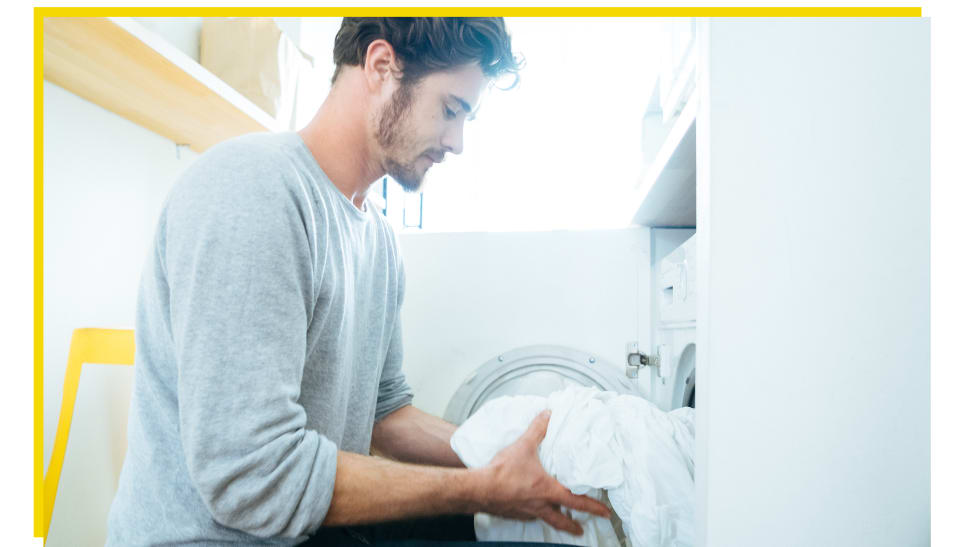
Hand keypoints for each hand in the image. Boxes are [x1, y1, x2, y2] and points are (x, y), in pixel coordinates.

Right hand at [475, 409, 611, 535]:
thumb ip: (537, 430)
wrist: (479, 489)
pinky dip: (532, 514)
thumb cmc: (502, 471)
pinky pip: (526, 517)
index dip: (593, 507)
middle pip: (561, 520)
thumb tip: (548, 414)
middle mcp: (539, 504)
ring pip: (544, 519)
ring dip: (553, 521)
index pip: (576, 502)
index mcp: (547, 490)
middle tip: (581, 530)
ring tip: (557, 521)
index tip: (605, 513)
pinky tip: (530, 510)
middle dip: (573, 526)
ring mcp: (525, 511)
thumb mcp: (523, 446)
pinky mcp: (512, 514)